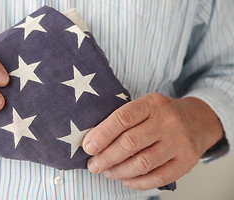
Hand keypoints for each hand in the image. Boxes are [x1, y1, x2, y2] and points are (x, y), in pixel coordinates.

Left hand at [82, 92, 223, 189]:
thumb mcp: (145, 105)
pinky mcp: (187, 161)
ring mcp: (179, 142)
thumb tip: (93, 140)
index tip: (88, 147)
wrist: (198, 120)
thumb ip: (124, 119)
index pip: (122, 118)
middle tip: (93, 165)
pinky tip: (126, 180)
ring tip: (107, 172)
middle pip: (130, 143)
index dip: (102, 134)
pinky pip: (158, 177)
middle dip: (106, 157)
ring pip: (143, 162)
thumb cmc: (161, 114)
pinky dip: (138, 182)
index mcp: (152, 103)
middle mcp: (168, 121)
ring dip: (119, 171)